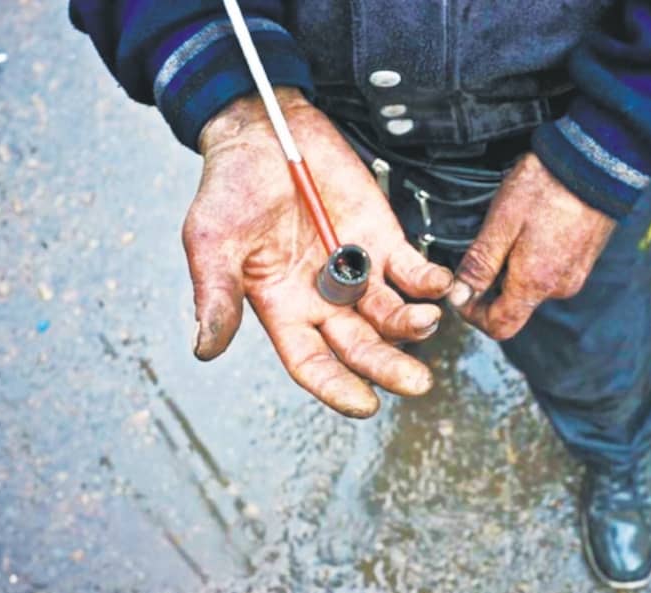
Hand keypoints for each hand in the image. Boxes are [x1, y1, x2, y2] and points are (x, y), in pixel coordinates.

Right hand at [184, 90, 452, 416]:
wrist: (263, 130)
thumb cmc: (230, 189)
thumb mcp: (212, 242)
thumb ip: (216, 295)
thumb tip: (204, 351)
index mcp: (284, 309)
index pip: (313, 363)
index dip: (337, 387)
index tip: (365, 404)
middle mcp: (324, 299)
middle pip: (362, 347)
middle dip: (389, 367)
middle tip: (418, 382)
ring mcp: (358, 270)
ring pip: (393, 314)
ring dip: (414, 324)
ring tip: (429, 319)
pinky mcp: (384, 239)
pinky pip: (414, 271)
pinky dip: (432, 283)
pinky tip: (446, 289)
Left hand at [448, 153, 615, 339]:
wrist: (595, 160)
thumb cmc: (544, 188)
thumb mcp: (501, 224)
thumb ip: (479, 265)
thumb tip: (458, 297)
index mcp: (535, 284)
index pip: (500, 327)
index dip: (473, 315)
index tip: (462, 290)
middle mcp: (558, 288)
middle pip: (515, 307)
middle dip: (492, 288)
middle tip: (483, 249)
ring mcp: (575, 275)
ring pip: (532, 288)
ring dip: (513, 270)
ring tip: (510, 232)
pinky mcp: (583, 260)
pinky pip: (550, 272)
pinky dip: (533, 260)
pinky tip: (531, 229)